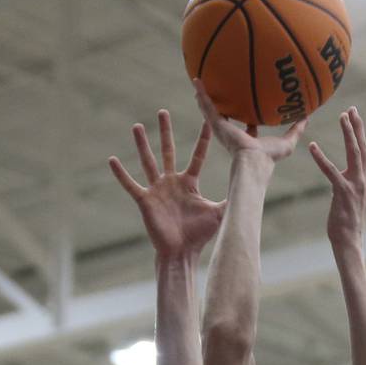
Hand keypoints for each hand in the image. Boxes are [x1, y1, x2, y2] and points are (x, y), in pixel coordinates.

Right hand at [110, 110, 225, 259]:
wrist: (181, 253)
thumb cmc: (199, 236)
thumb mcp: (219, 214)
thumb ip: (233, 199)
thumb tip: (253, 191)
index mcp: (189, 183)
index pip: (197, 156)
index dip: (203, 139)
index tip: (208, 119)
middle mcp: (172, 182)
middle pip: (168, 151)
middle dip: (165, 132)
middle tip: (163, 111)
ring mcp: (157, 190)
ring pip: (148, 162)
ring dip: (142, 145)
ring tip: (137, 126)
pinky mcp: (145, 201)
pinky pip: (131, 185)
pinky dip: (121, 174)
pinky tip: (112, 160)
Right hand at [193, 79, 306, 163]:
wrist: (254, 160)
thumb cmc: (270, 157)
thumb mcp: (287, 142)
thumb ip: (297, 129)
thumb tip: (307, 116)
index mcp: (248, 140)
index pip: (247, 126)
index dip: (247, 118)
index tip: (247, 107)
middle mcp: (233, 134)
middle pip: (226, 117)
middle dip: (223, 105)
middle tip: (219, 92)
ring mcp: (223, 129)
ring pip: (211, 110)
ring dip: (205, 97)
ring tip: (199, 83)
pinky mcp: (216, 125)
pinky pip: (207, 106)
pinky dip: (201, 93)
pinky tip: (196, 81)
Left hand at [309, 107, 365, 250]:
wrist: (350, 240)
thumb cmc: (348, 221)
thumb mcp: (353, 197)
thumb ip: (351, 182)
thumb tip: (343, 173)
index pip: (364, 150)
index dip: (359, 131)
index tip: (354, 114)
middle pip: (361, 147)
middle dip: (356, 126)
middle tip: (350, 109)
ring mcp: (356, 185)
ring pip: (353, 153)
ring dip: (348, 134)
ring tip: (341, 117)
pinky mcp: (343, 192)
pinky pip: (331, 171)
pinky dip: (321, 157)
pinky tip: (312, 146)